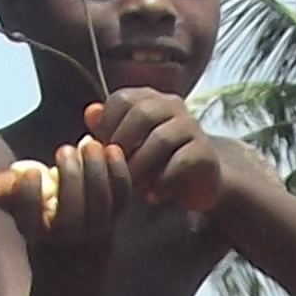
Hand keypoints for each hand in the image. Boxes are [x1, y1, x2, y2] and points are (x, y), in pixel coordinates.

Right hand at [0, 134, 129, 252]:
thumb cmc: (40, 213)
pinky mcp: (119, 213)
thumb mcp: (15, 203)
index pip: (30, 217)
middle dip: (70, 177)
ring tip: (88, 143)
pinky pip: (123, 194)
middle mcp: (68, 233)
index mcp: (38, 230)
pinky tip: (110, 148)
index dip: (29, 196)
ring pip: (101, 202)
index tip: (30, 171)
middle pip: (73, 210)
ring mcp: (97, 225)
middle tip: (64, 149)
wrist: (78, 241)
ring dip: (96, 170)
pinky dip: (119, 171)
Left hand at [88, 92, 226, 216]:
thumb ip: (108, 129)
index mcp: (149, 99)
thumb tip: (90, 113)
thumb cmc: (156, 161)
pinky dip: (162, 182)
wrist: (197, 181)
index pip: (122, 99)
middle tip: (114, 170)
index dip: (107, 125)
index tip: (101, 153)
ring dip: (140, 165)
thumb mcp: (128, 146)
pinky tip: (151, 196)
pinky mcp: (204, 152)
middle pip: (142, 114)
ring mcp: (191, 127)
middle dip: (123, 144)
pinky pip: (181, 161)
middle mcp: (172, 106)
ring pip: (161, 139)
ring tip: (131, 185)